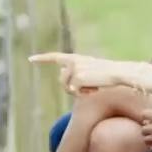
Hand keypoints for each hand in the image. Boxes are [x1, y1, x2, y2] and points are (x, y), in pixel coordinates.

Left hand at [32, 52, 151, 95]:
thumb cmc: (108, 76)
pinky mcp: (77, 77)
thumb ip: (76, 76)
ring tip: (93, 86)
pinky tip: (94, 88)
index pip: (55, 57)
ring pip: (68, 88)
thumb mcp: (91, 74)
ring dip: (79, 91)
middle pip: (62, 81)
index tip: (30, 59)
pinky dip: (84, 93)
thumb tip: (65, 82)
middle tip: (89, 87)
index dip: (42, 58)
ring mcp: (74, 69)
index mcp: (76, 58)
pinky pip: (75, 92)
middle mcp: (72, 61)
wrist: (120, 73)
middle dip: (71, 87)